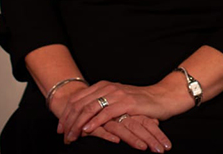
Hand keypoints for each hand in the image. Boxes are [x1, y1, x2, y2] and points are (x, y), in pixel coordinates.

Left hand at [58, 79, 191, 145]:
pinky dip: (94, 122)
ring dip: (77, 124)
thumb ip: (102, 104)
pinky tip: (86, 130)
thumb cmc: (140, 102)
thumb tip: (82, 118)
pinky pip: (105, 113)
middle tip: (64, 135)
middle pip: (80, 104)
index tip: (60, 128)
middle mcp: (108, 87)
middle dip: (68, 121)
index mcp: (103, 85)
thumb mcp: (117, 100)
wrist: (162, 98)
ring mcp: (117, 94)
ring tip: (72, 136)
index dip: (66, 114)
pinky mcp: (126, 103)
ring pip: (89, 109)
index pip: (77, 99)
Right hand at [91, 115, 171, 151]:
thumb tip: (156, 122)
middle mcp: (120, 113)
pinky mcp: (93, 123)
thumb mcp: (126, 113)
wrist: (82, 101)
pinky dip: (109, 135)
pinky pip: (102, 129)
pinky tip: (117, 141)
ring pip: (124, 129)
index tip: (166, 146)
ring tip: (144, 148)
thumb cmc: (106, 110)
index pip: (146, 123)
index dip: (156, 134)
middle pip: (139, 126)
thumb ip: (138, 119)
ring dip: (134, 139)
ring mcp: (107, 117)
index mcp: (129, 110)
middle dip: (151, 139)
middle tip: (161, 150)